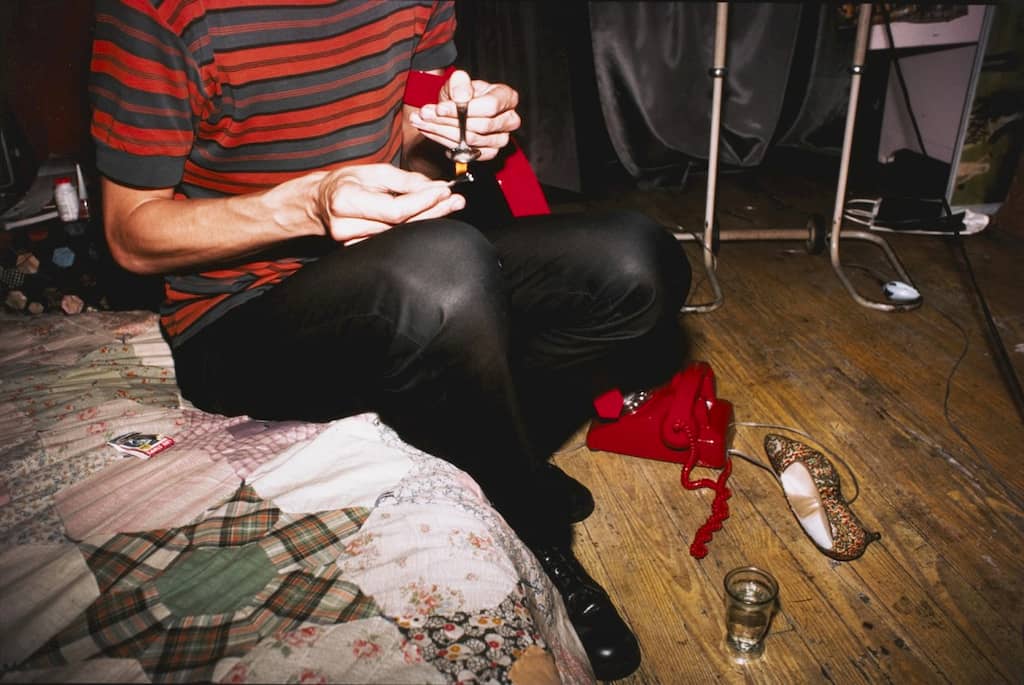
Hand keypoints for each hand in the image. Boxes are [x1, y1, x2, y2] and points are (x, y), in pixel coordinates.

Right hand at [316, 164, 464, 244]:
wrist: (318, 204)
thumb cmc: (345, 184)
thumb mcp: (372, 172)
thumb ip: (404, 180)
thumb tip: (434, 186)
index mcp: (346, 202)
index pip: (395, 210)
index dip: (422, 201)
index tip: (444, 190)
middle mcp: (347, 227)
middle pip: (402, 225)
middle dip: (433, 210)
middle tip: (456, 200)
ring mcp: (352, 244)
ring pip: (401, 235)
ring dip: (428, 219)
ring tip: (450, 205)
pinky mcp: (359, 251)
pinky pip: (395, 241)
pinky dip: (414, 228)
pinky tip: (431, 218)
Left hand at [409, 70, 520, 160]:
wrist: (459, 107)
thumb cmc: (462, 93)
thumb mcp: (458, 81)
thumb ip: (459, 83)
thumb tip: (461, 95)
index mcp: (507, 97)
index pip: (490, 106)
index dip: (464, 109)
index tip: (440, 108)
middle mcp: (509, 120)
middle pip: (481, 125)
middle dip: (449, 121)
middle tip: (425, 114)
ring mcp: (501, 139)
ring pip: (472, 140)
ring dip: (442, 131)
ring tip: (422, 121)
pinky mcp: (489, 153)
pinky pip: (467, 152)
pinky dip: (444, 142)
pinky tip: (430, 132)